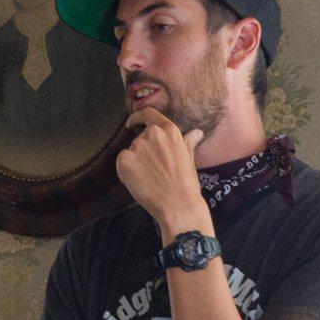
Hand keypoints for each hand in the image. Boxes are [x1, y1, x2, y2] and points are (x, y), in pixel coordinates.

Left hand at [113, 107, 210, 240]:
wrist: (178, 205)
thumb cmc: (186, 184)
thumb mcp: (189, 158)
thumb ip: (187, 142)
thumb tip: (197, 132)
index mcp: (169, 131)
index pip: (149, 114)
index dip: (137, 116)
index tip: (131, 122)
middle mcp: (152, 134)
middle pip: (140, 139)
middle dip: (144, 152)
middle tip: (153, 171)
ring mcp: (137, 146)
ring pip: (131, 152)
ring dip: (136, 163)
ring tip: (150, 179)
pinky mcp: (125, 160)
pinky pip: (122, 163)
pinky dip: (127, 172)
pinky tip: (140, 182)